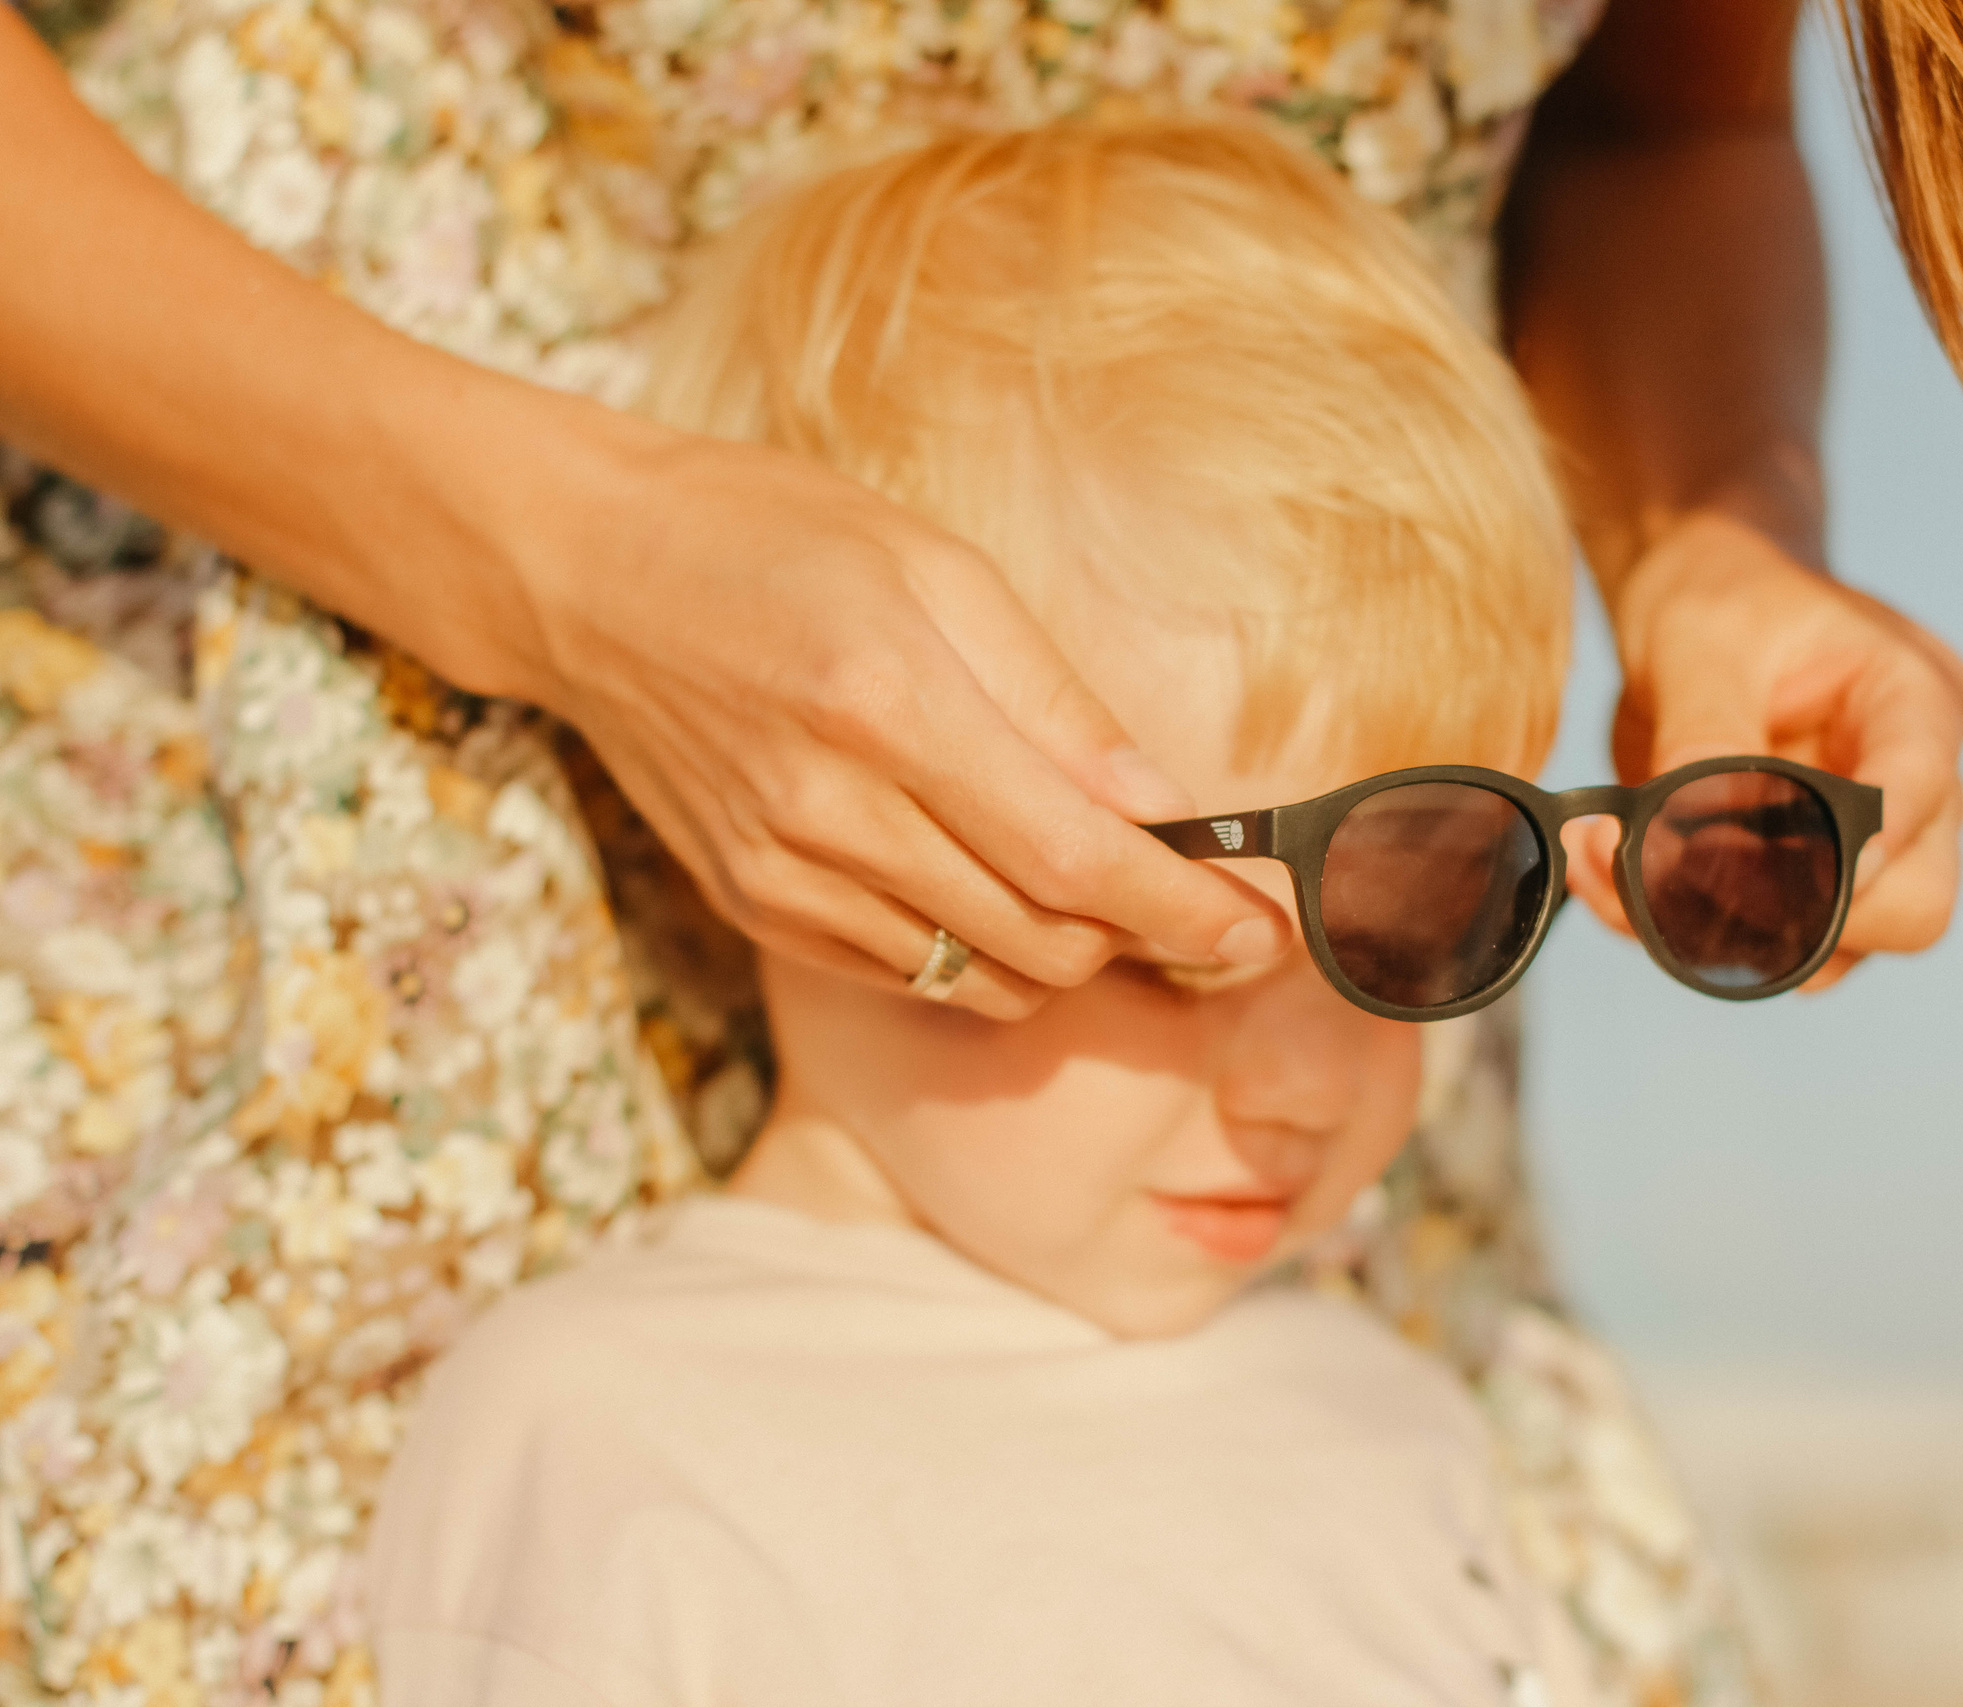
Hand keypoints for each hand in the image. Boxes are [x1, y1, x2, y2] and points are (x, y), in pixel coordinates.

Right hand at [511, 421, 1287, 1019]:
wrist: (587, 572)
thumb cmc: (775, 537)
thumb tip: (1165, 808)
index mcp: (893, 705)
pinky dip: (981, 953)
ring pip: (985, 980)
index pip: (1076, 860)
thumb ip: (1056, 702)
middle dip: (1146, 939)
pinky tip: (988, 882)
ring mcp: (785, 875)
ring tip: (1092, 883)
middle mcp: (834, 811)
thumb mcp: (937, 568)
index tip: (1264, 934)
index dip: (1185, 913)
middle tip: (1195, 899)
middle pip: (1044, 941)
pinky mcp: (756, 907)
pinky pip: (911, 975)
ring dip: (1068, 952)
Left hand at [1563, 511, 1962, 990]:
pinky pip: (1776, 945)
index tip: (1782, 883)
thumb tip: (1679, 839)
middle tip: (1674, 886)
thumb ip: (1704, 738)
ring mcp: (1873, 844)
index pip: (1920, 791)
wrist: (1695, 602)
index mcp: (1914, 701)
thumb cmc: (1717, 596)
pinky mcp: (1814, 881)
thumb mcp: (1698, 641)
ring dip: (1733, 940)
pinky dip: (1697, 935)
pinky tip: (1615, 882)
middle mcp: (1916, 785)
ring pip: (1844, 949)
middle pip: (1915, 905)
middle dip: (1801, 923)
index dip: (1864, 851)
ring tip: (1611, 870)